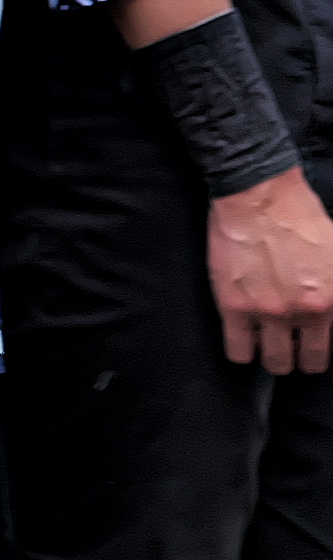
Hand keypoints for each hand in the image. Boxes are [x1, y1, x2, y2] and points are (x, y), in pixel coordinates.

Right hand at [205, 167, 332, 373]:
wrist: (260, 197)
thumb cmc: (302, 216)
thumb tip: (331, 309)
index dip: (329, 350)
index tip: (320, 347)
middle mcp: (309, 311)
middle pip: (309, 361)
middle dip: (304, 358)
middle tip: (296, 349)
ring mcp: (270, 313)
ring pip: (275, 362)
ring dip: (274, 359)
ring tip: (269, 349)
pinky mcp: (235, 308)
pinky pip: (238, 351)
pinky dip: (242, 353)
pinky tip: (244, 344)